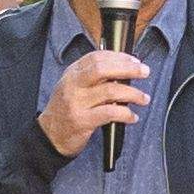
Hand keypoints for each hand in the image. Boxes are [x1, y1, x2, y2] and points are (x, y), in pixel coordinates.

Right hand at [38, 40, 155, 155]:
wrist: (49, 136)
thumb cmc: (65, 111)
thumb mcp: (73, 87)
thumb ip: (93, 78)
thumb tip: (123, 71)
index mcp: (72, 73)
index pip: (97, 57)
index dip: (119, 57)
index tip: (135, 61)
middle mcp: (73, 85)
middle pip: (103, 69)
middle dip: (128, 69)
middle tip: (144, 72)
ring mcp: (76, 103)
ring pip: (110, 91)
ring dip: (133, 94)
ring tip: (143, 98)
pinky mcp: (82, 120)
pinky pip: (110, 113)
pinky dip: (125, 114)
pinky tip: (132, 116)